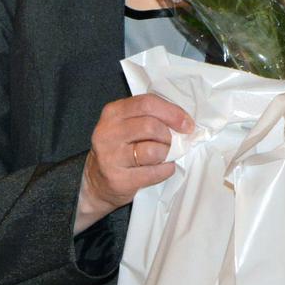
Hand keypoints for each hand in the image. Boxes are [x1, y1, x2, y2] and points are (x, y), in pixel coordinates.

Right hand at [75, 93, 192, 233]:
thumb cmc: (120, 149)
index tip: (186, 124)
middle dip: (169, 136)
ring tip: (165, 156)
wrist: (97, 181)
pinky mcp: (118, 179)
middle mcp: (108, 132)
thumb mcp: (127, 125)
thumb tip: (183, 122)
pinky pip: (154, 172)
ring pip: (153, 151)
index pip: (147, 103)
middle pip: (151, 126)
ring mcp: (111, 157)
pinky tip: (162, 168)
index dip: (172, 112)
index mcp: (113, 113)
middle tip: (174, 143)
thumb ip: (149, 117)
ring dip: (168, 154)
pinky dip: (165, 170)